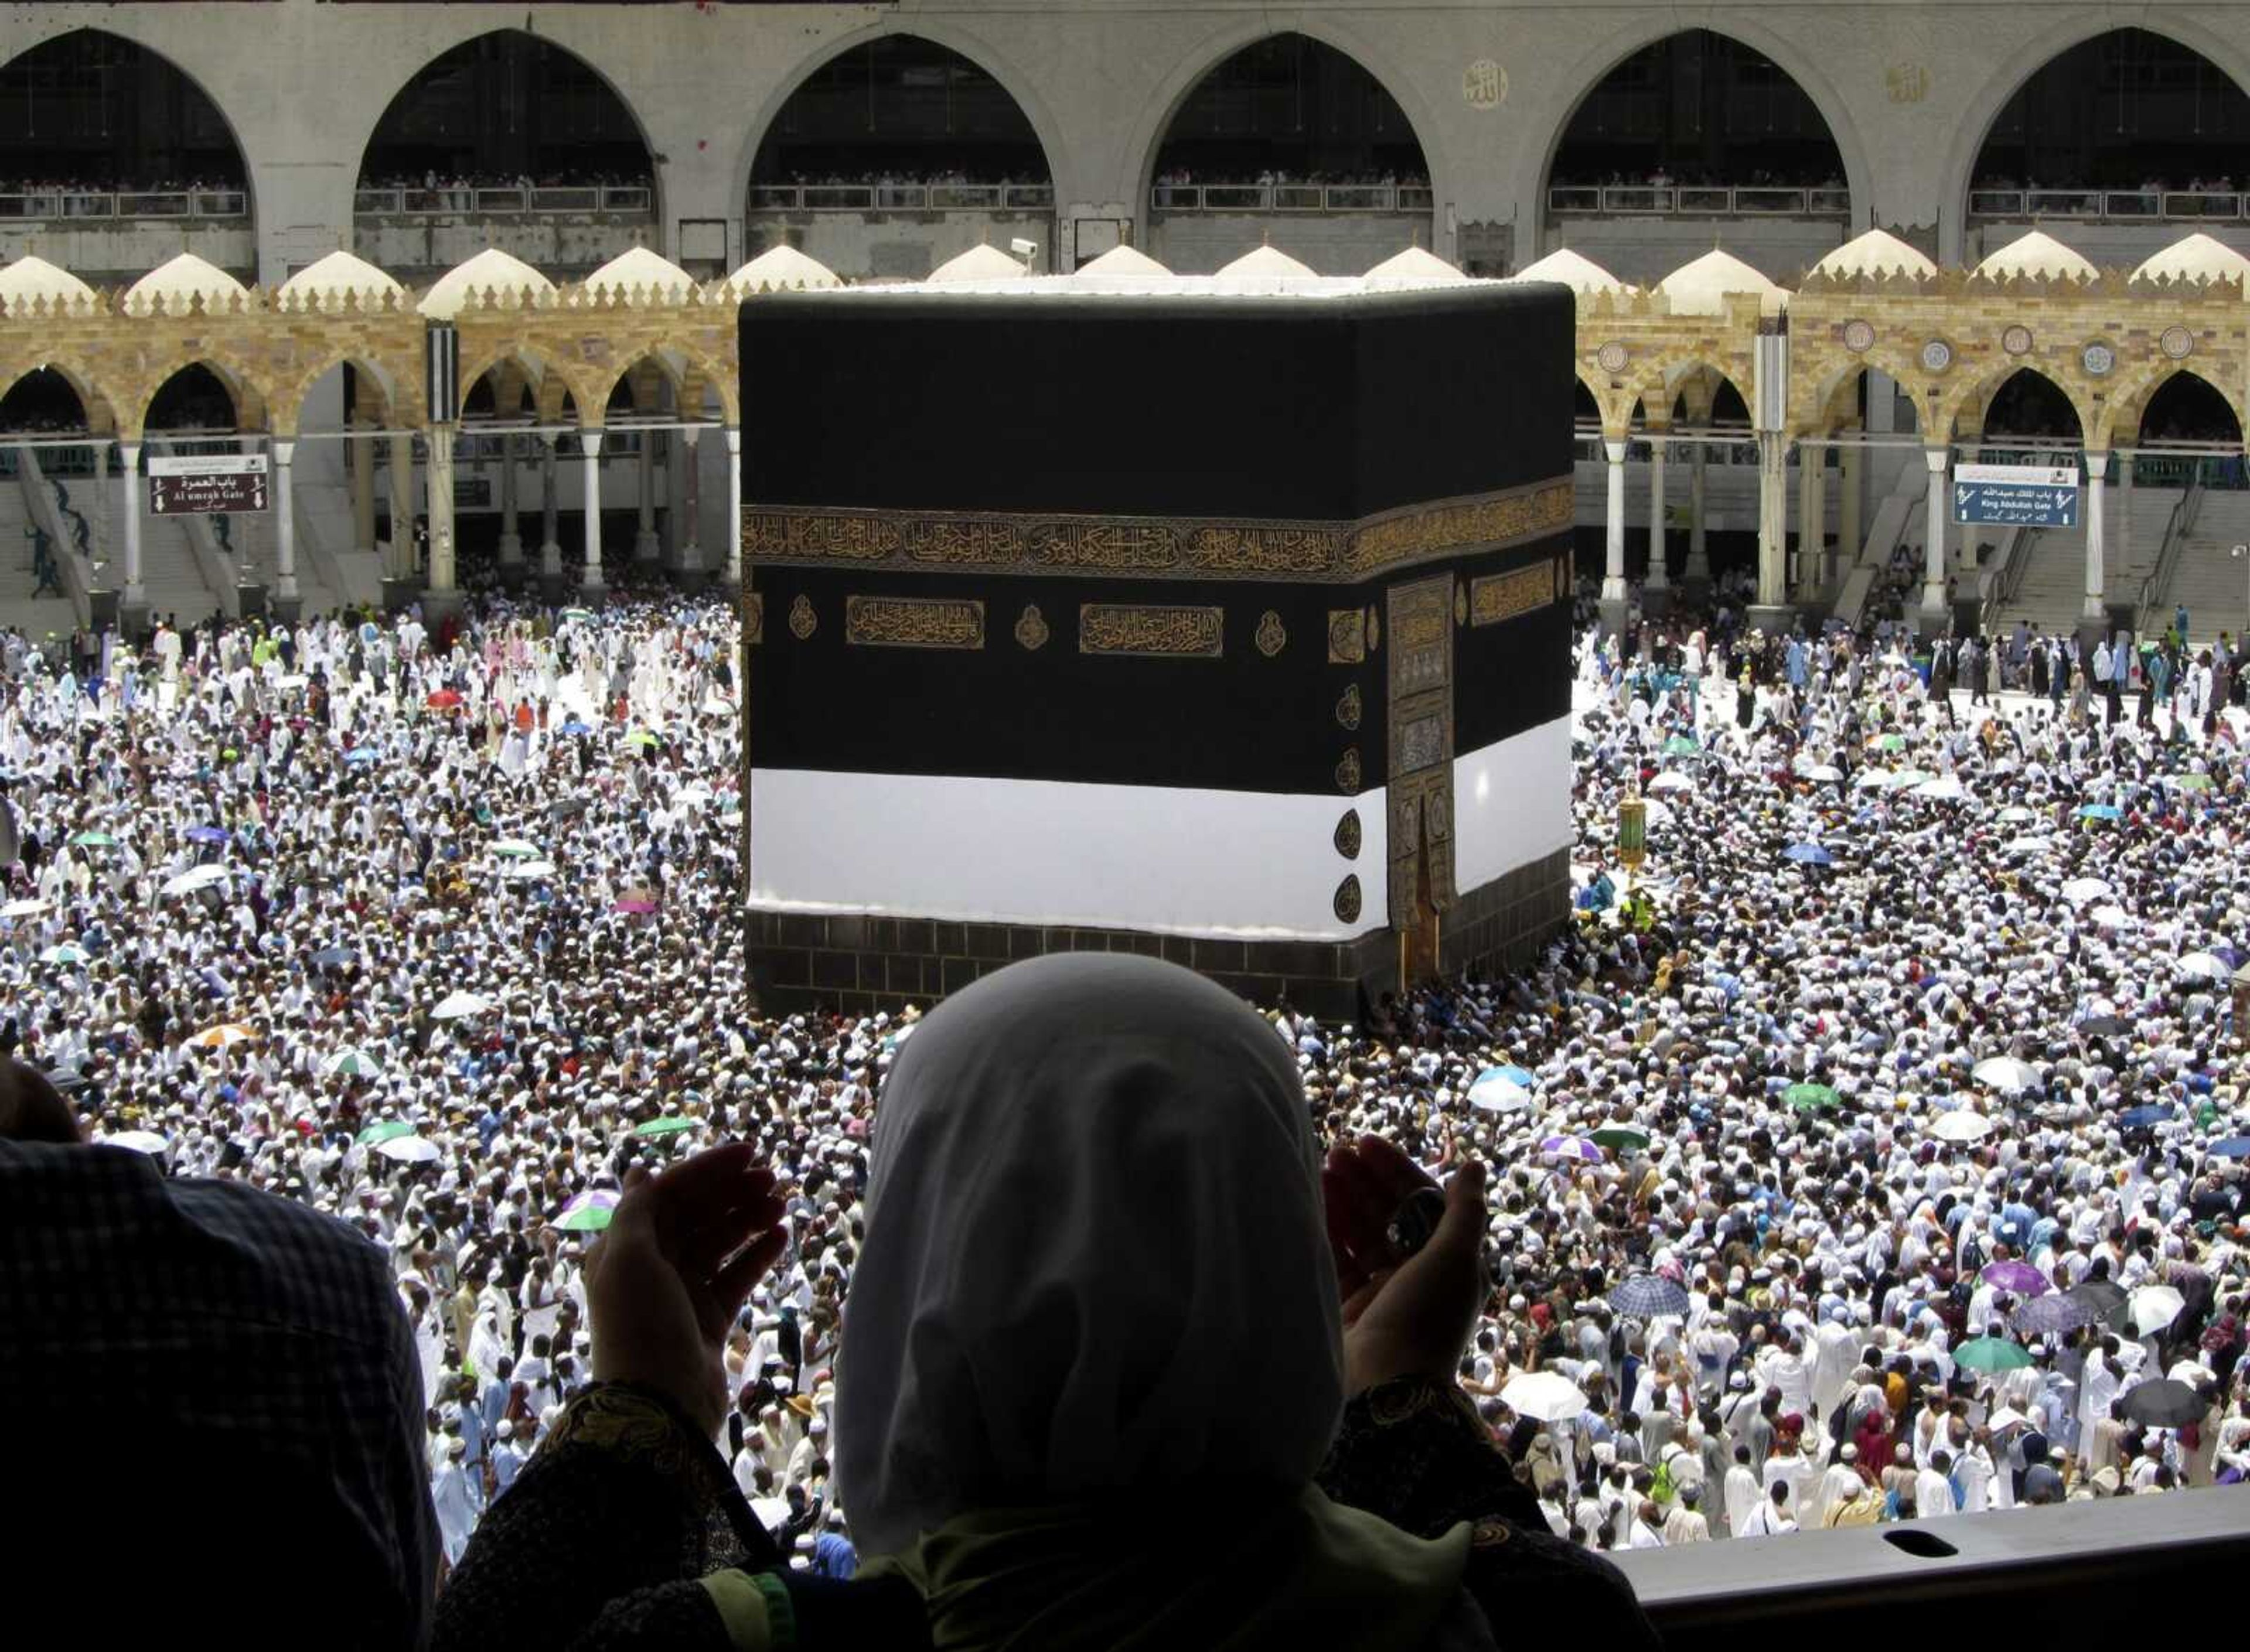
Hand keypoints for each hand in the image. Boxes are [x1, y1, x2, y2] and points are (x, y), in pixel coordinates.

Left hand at [586, 1144, 787, 1440]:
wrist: (659, 1405)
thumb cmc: (639, 1324)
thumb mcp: (626, 1258)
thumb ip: (636, 1212)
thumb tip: (640, 1171)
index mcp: (622, 1248)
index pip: (667, 1194)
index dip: (706, 1170)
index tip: (749, 1152)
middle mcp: (650, 1267)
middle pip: (694, 1216)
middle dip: (731, 1193)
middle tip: (772, 1178)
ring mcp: (681, 1294)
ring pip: (719, 1243)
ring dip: (748, 1219)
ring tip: (781, 1205)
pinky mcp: (709, 1319)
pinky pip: (736, 1276)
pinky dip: (757, 1255)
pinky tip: (781, 1236)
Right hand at [1322, 1133, 1487, 1396]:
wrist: (1387, 1388)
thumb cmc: (1427, 1318)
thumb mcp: (1456, 1258)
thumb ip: (1464, 1209)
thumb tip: (1475, 1164)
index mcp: (1449, 1263)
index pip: (1422, 1203)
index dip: (1397, 1170)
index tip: (1367, 1144)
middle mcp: (1418, 1275)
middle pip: (1390, 1215)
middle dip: (1366, 1181)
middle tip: (1338, 1151)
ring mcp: (1382, 1292)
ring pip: (1361, 1233)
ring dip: (1345, 1199)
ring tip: (1322, 1167)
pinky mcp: (1349, 1307)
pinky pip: (1337, 1259)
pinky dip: (1327, 1230)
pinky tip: (1312, 1203)